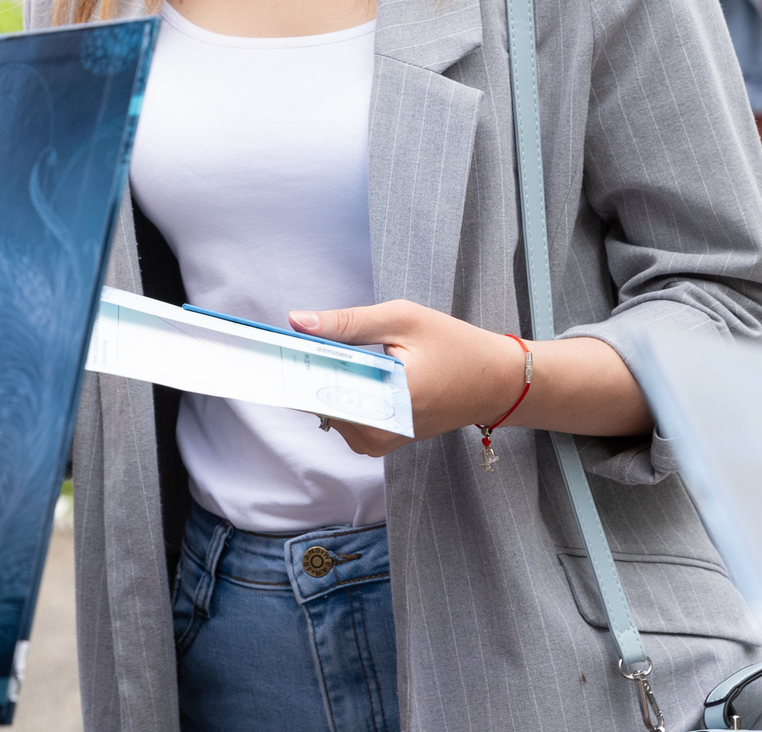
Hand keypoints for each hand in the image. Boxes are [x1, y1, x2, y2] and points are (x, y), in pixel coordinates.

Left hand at [288, 301, 527, 459]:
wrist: (494, 382)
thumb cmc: (454, 345)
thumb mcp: (402, 319)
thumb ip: (347, 322)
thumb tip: (295, 321)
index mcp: (391, 401)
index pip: (323, 389)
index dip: (292, 366)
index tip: (267, 349)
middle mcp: (382, 432)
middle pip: (319, 401)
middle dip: (304, 370)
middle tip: (289, 342)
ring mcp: (380, 441)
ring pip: (327, 409)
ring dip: (320, 380)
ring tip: (321, 350)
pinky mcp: (380, 441)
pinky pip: (342, 416)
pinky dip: (335, 391)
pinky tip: (340, 368)